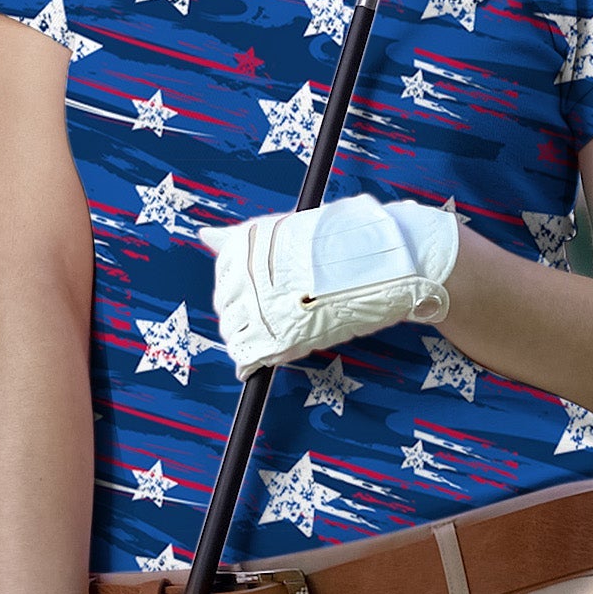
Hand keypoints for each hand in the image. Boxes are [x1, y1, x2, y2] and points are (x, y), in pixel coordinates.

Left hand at [205, 195, 458, 376]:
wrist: (388, 261)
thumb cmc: (345, 245)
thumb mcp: (290, 231)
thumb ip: (244, 241)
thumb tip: (204, 234)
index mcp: (250, 242)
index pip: (225, 275)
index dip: (240, 291)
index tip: (259, 296)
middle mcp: (249, 270)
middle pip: (227, 305)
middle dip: (242, 316)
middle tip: (272, 319)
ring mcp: (263, 304)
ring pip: (234, 332)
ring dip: (247, 338)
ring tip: (274, 336)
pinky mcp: (280, 334)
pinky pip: (248, 355)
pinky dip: (250, 362)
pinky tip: (258, 362)